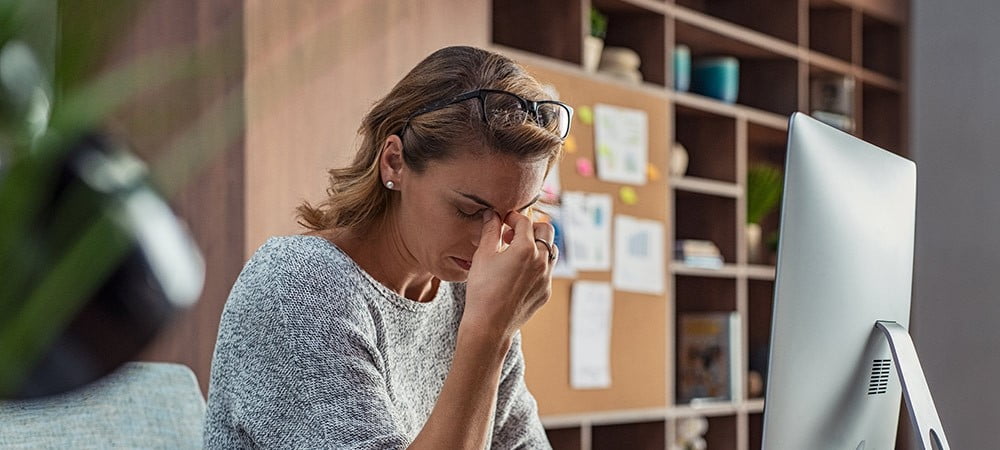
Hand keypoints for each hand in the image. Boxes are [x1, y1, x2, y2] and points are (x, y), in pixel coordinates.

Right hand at [462, 210, 555, 341]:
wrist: (489, 325)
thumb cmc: (482, 290)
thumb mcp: (483, 256)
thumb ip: (490, 231)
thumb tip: (491, 214)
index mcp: (525, 248)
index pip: (525, 221)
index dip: (512, 217)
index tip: (503, 221)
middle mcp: (541, 261)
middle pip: (546, 230)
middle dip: (531, 227)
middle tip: (512, 235)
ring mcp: (546, 277)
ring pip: (550, 250)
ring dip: (537, 245)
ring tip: (516, 253)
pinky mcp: (546, 291)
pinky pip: (547, 271)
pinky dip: (536, 265)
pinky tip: (518, 274)